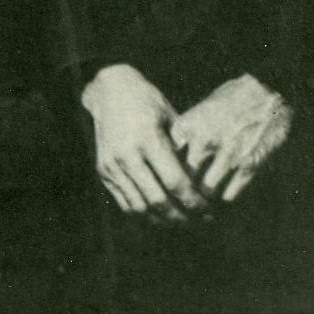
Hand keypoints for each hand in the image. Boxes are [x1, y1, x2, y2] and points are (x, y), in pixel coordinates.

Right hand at [81, 64, 208, 224]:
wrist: (109, 91)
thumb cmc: (147, 101)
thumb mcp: (170, 118)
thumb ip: (182, 150)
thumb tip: (201, 184)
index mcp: (148, 139)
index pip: (176, 182)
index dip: (195, 202)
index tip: (209, 210)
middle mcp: (127, 154)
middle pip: (159, 201)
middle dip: (183, 217)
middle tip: (200, 221)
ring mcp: (112, 165)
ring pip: (140, 208)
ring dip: (163, 221)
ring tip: (181, 222)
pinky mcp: (103, 171)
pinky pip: (124, 203)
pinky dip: (144, 215)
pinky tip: (159, 216)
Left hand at [171, 74, 292, 205]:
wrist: (266, 94)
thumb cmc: (228, 102)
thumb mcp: (198, 113)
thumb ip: (183, 135)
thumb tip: (167, 158)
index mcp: (188, 127)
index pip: (166, 159)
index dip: (162, 175)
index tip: (161, 186)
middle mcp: (205, 142)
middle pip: (183, 178)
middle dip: (180, 194)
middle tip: (178, 206)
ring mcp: (228, 155)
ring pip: (206, 191)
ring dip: (202, 203)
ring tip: (199, 210)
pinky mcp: (249, 166)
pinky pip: (229, 194)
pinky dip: (223, 201)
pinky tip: (220, 203)